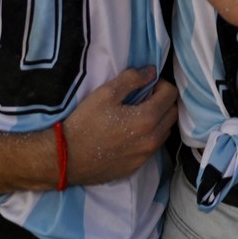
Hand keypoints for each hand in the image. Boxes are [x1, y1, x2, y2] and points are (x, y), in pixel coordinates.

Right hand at [61, 67, 177, 186]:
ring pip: (166, 131)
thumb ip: (132, 79)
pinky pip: (153, 147)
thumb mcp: (105, 94)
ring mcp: (146, 155)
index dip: (161, 84)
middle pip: (173, 113)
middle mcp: (152, 139)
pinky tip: (131, 133)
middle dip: (164, 101)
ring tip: (139, 114)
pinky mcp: (137, 166)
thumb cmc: (84, 123)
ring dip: (159, 119)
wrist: (65, 159)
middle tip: (145, 98)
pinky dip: (150, 136)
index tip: (147, 85)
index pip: (171, 94)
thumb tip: (152, 72)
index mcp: (147, 119)